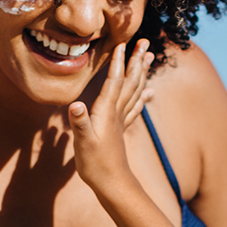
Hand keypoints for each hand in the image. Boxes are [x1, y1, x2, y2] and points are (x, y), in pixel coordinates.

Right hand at [68, 40, 153, 189]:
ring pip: (135, 91)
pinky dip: (142, 96)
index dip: (118, 61)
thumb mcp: (83, 143)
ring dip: (142, 73)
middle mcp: (117, 113)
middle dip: (137, 60)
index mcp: (107, 112)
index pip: (114, 81)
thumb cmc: (95, 165)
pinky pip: (135, 108)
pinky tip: (150, 91)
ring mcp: (121, 121)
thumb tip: (76, 104)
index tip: (123, 42)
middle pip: (130, 82)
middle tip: (146, 42)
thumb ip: (80, 123)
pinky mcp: (121, 130)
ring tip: (149, 57)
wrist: (112, 185)